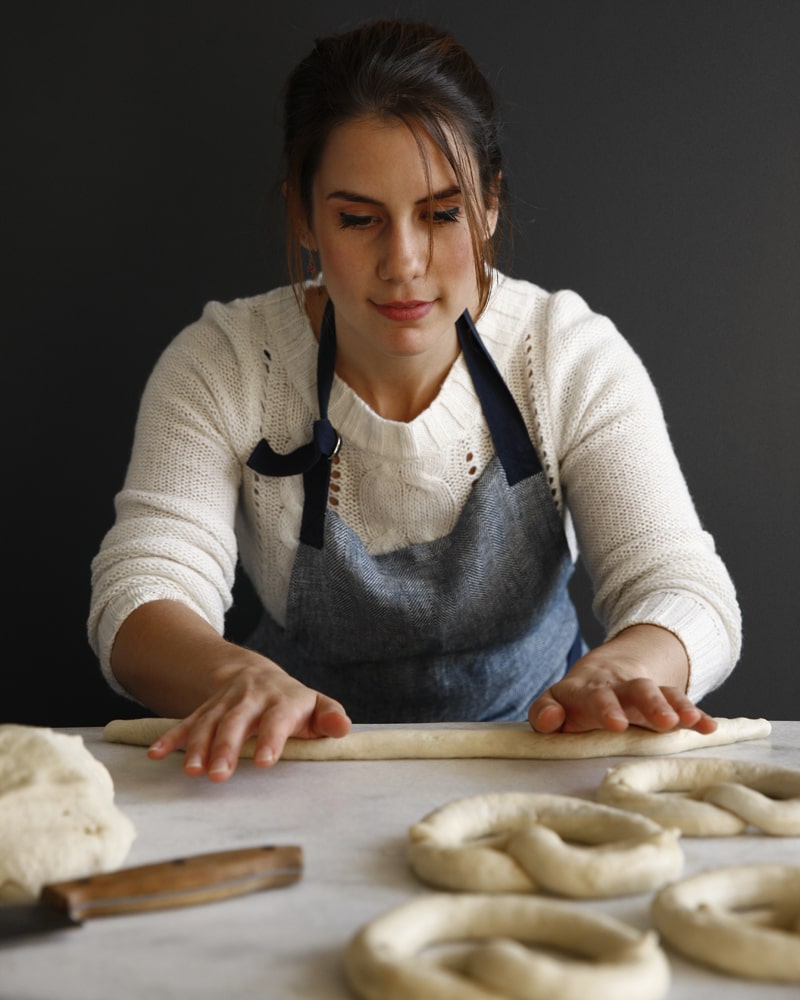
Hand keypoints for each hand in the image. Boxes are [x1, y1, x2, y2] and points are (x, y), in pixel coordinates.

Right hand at [110, 600, 350, 782]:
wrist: (256, 673)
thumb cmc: (294, 703)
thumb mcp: (316, 706)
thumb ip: (330, 717)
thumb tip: (343, 728)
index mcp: (283, 700)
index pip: (277, 718)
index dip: (271, 738)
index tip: (265, 762)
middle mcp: (252, 699)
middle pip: (237, 721)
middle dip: (226, 747)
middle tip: (219, 776)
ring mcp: (225, 703)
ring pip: (209, 722)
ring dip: (197, 746)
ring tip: (192, 771)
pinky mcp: (205, 710)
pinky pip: (186, 722)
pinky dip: (170, 738)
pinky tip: (156, 754)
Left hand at [527, 624, 716, 735]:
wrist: (607, 670)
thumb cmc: (575, 699)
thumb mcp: (555, 702)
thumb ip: (544, 712)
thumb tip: (548, 721)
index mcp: (589, 689)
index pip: (595, 695)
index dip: (605, 707)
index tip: (617, 723)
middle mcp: (619, 687)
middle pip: (636, 689)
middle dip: (650, 703)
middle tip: (663, 721)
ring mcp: (644, 692)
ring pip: (661, 693)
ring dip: (676, 706)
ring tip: (689, 722)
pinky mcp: (664, 700)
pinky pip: (683, 705)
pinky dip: (696, 715)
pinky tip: (708, 727)